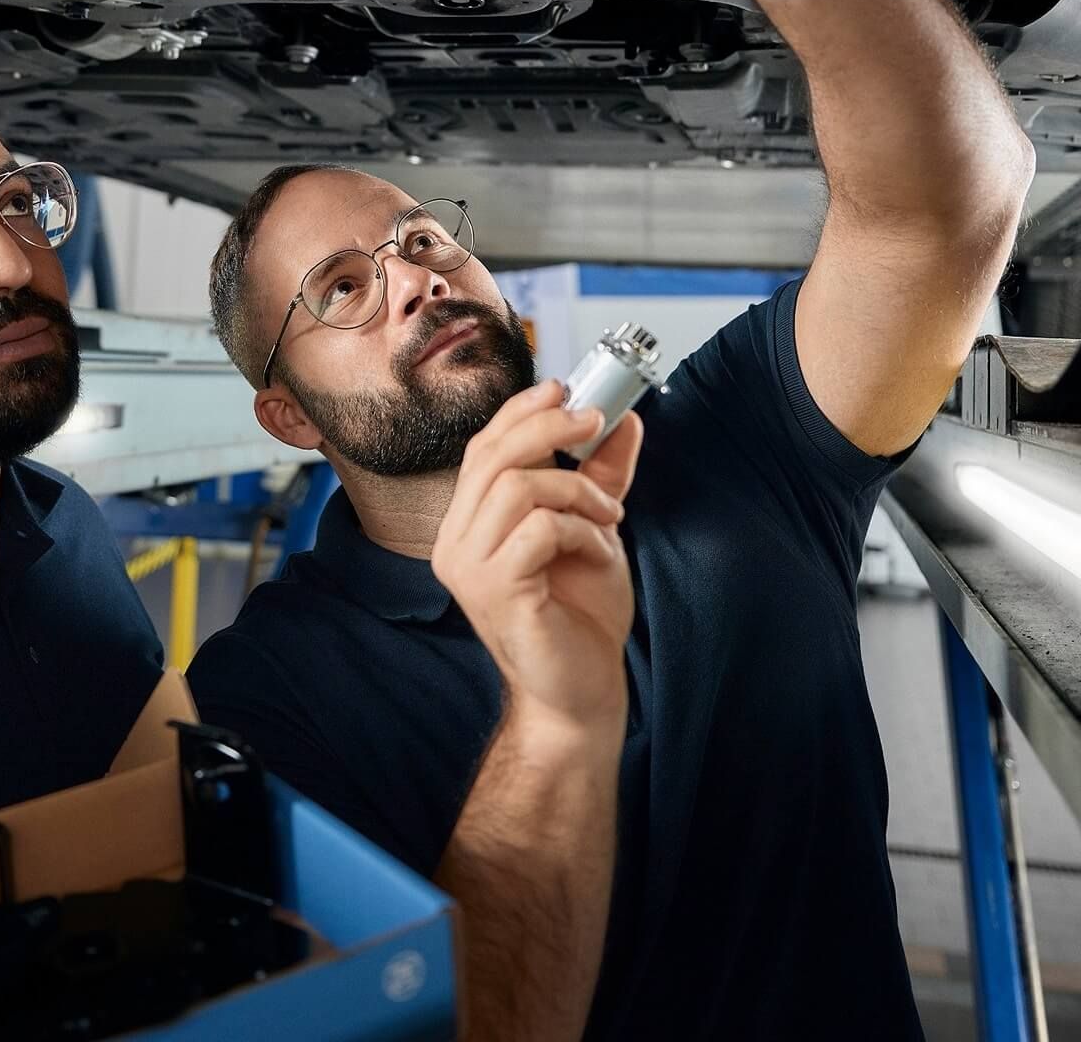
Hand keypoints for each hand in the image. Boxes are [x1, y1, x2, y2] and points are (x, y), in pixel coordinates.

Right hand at [430, 382, 642, 740]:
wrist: (581, 692)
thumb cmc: (580, 619)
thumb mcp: (594, 530)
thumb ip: (602, 475)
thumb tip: (625, 419)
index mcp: (468, 527)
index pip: (481, 449)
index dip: (519, 412)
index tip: (564, 388)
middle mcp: (455, 544)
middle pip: (491, 456)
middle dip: (549, 426)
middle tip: (595, 419)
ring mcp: (469, 568)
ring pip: (516, 486)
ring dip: (576, 489)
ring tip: (608, 515)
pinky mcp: (496, 590)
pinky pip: (539, 528)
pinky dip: (580, 528)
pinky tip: (599, 550)